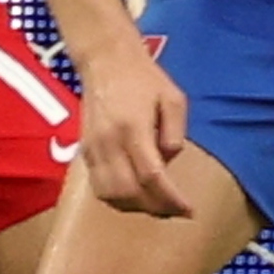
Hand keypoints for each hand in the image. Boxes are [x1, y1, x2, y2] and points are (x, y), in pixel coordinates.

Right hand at [81, 49, 192, 215]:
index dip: (171, 199)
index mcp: (133, 129)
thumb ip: (176, 133)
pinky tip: (135, 195)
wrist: (105, 62)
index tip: (189, 210)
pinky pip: (98, 186)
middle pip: (129, 192)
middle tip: (176, 211)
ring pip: (110, 194)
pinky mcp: (85, 151)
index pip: (152, 176)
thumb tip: (168, 161)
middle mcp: (109, 143)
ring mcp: (93, 149)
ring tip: (157, 205)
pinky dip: (117, 198)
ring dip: (135, 207)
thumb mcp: (173, 99)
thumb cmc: (145, 79)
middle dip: (155, 208)